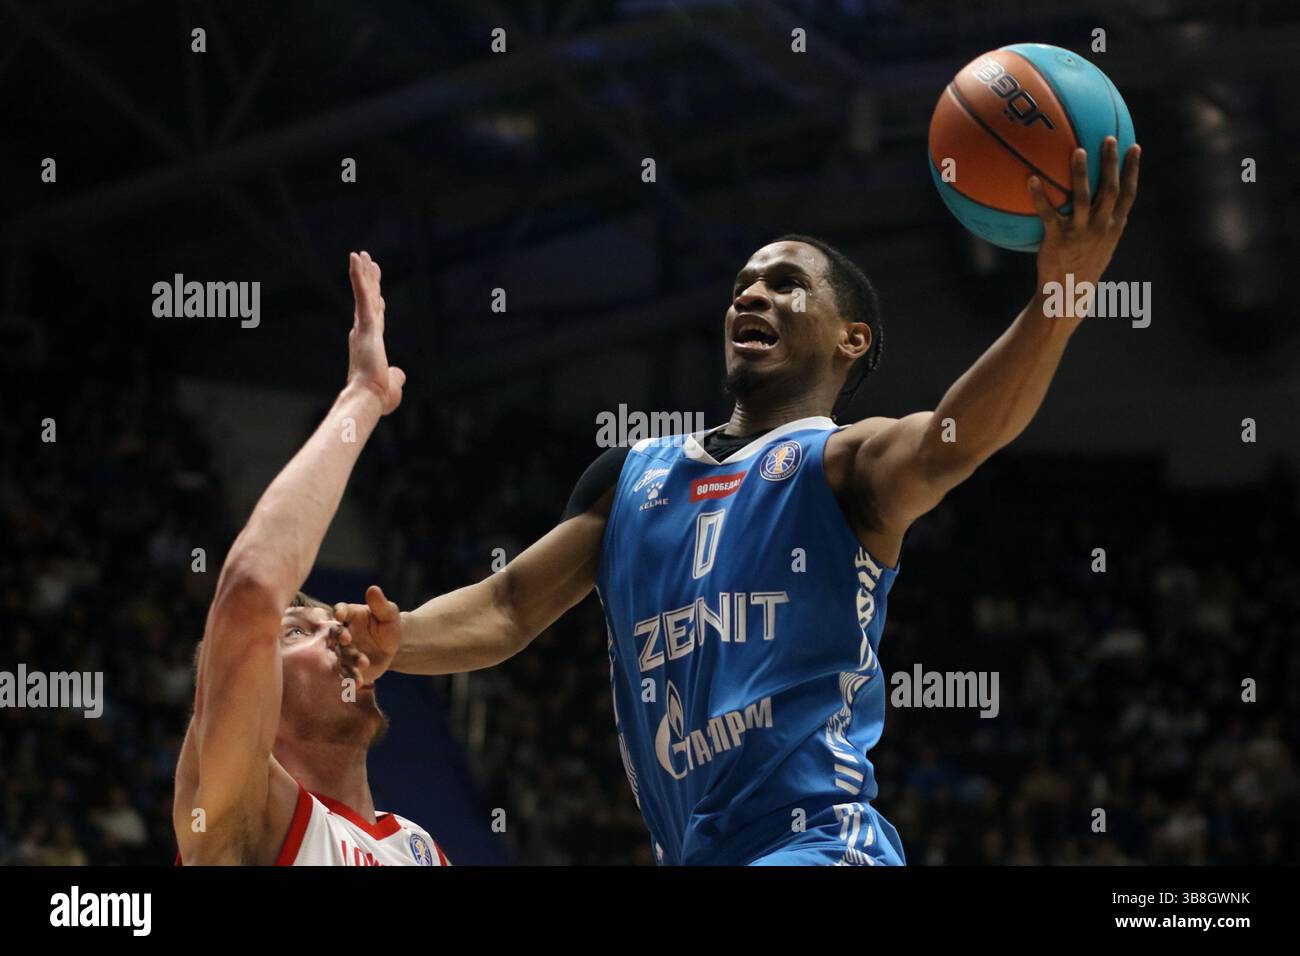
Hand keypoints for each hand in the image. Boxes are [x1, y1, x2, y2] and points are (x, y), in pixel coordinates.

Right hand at [332, 585, 401, 684]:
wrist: (392, 647)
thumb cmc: (388, 625)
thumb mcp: (389, 613)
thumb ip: (380, 604)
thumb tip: (373, 589)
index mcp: (348, 615)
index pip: (340, 610)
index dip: (339, 612)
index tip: (340, 615)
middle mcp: (340, 633)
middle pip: (335, 634)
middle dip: (339, 636)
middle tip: (347, 639)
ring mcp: (341, 651)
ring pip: (340, 655)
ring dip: (347, 660)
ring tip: (363, 663)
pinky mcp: (347, 668)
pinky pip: (346, 673)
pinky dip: (350, 678)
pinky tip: (358, 683)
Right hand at [347, 251, 405, 414]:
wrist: (368, 399)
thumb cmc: (378, 397)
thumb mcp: (392, 384)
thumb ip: (396, 375)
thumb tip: (398, 373)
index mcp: (370, 344)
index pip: (375, 317)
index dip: (375, 302)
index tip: (377, 290)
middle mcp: (364, 333)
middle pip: (368, 300)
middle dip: (369, 280)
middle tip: (368, 261)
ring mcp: (363, 327)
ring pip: (364, 293)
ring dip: (361, 272)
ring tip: (359, 254)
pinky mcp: (366, 324)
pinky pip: (362, 295)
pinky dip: (359, 277)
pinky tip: (356, 260)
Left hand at [1028, 136, 1139, 291]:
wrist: (1066, 295)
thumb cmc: (1082, 267)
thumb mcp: (1101, 246)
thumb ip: (1105, 224)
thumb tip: (1106, 206)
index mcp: (1114, 227)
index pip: (1129, 193)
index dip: (1133, 170)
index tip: (1134, 146)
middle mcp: (1101, 227)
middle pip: (1111, 189)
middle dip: (1111, 162)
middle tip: (1108, 138)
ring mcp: (1080, 233)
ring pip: (1084, 198)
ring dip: (1081, 173)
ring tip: (1077, 150)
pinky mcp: (1058, 240)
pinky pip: (1048, 214)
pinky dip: (1040, 196)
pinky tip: (1030, 179)